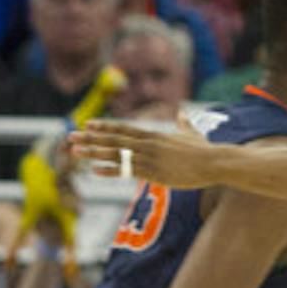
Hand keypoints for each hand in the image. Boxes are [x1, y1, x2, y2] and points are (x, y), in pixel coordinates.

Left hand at [67, 115, 219, 190]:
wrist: (215, 162)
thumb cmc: (205, 150)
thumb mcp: (192, 134)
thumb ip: (183, 124)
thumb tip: (182, 114)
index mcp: (154, 135)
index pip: (124, 129)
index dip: (105, 126)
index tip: (88, 124)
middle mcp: (148, 144)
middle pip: (113, 139)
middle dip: (91, 138)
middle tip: (71, 136)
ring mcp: (149, 158)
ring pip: (116, 154)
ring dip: (94, 152)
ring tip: (75, 151)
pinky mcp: (153, 173)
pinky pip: (127, 171)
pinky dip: (110, 170)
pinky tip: (94, 170)